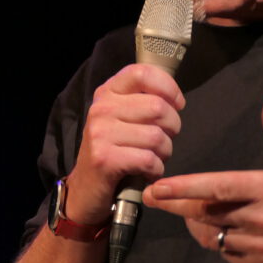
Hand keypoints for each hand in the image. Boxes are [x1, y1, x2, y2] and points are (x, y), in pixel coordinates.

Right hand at [65, 64, 184, 223]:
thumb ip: (143, 101)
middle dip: (172, 127)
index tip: (176, 105)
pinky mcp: (104, 159)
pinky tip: (148, 172)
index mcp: (108, 92)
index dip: (168, 88)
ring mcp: (100, 133)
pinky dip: (155, 170)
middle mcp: (101, 108)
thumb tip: (175, 97)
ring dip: (164, 152)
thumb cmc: (115, 151)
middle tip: (163, 140)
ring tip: (154, 158)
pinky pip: (149, 160)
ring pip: (156, 136)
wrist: (86, 188)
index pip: (143, 73)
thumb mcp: (123, 118)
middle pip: (158, 107)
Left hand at [142, 92, 262, 262]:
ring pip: (214, 237)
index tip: (159, 187)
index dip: (185, 188)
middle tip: (155, 198)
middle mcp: (260, 218)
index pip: (217, 188)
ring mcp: (260, 245)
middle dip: (176, 206)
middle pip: (206, 214)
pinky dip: (219, 244)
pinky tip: (220, 232)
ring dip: (198, 226)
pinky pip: (229, 255)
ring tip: (188, 213)